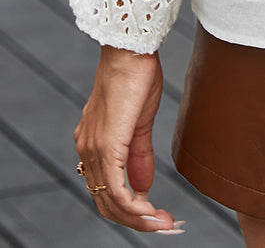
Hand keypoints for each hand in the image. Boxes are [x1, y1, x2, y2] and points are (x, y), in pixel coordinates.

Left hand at [73, 46, 183, 232]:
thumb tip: (142, 189)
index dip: (130, 210)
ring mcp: (93, 149)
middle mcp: (86, 150)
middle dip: (136, 221)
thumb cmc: (135, 77)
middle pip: (106, 203)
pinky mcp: (107, 146)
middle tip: (165, 226)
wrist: (131, 50)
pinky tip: (153, 212)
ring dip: (139, 219)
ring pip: (110, 202)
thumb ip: (138, 156)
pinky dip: (134, 208)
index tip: (157, 217)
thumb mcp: (140, 123)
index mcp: (92, 144)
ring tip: (164, 224)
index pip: (106, 190)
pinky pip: (117, 190)